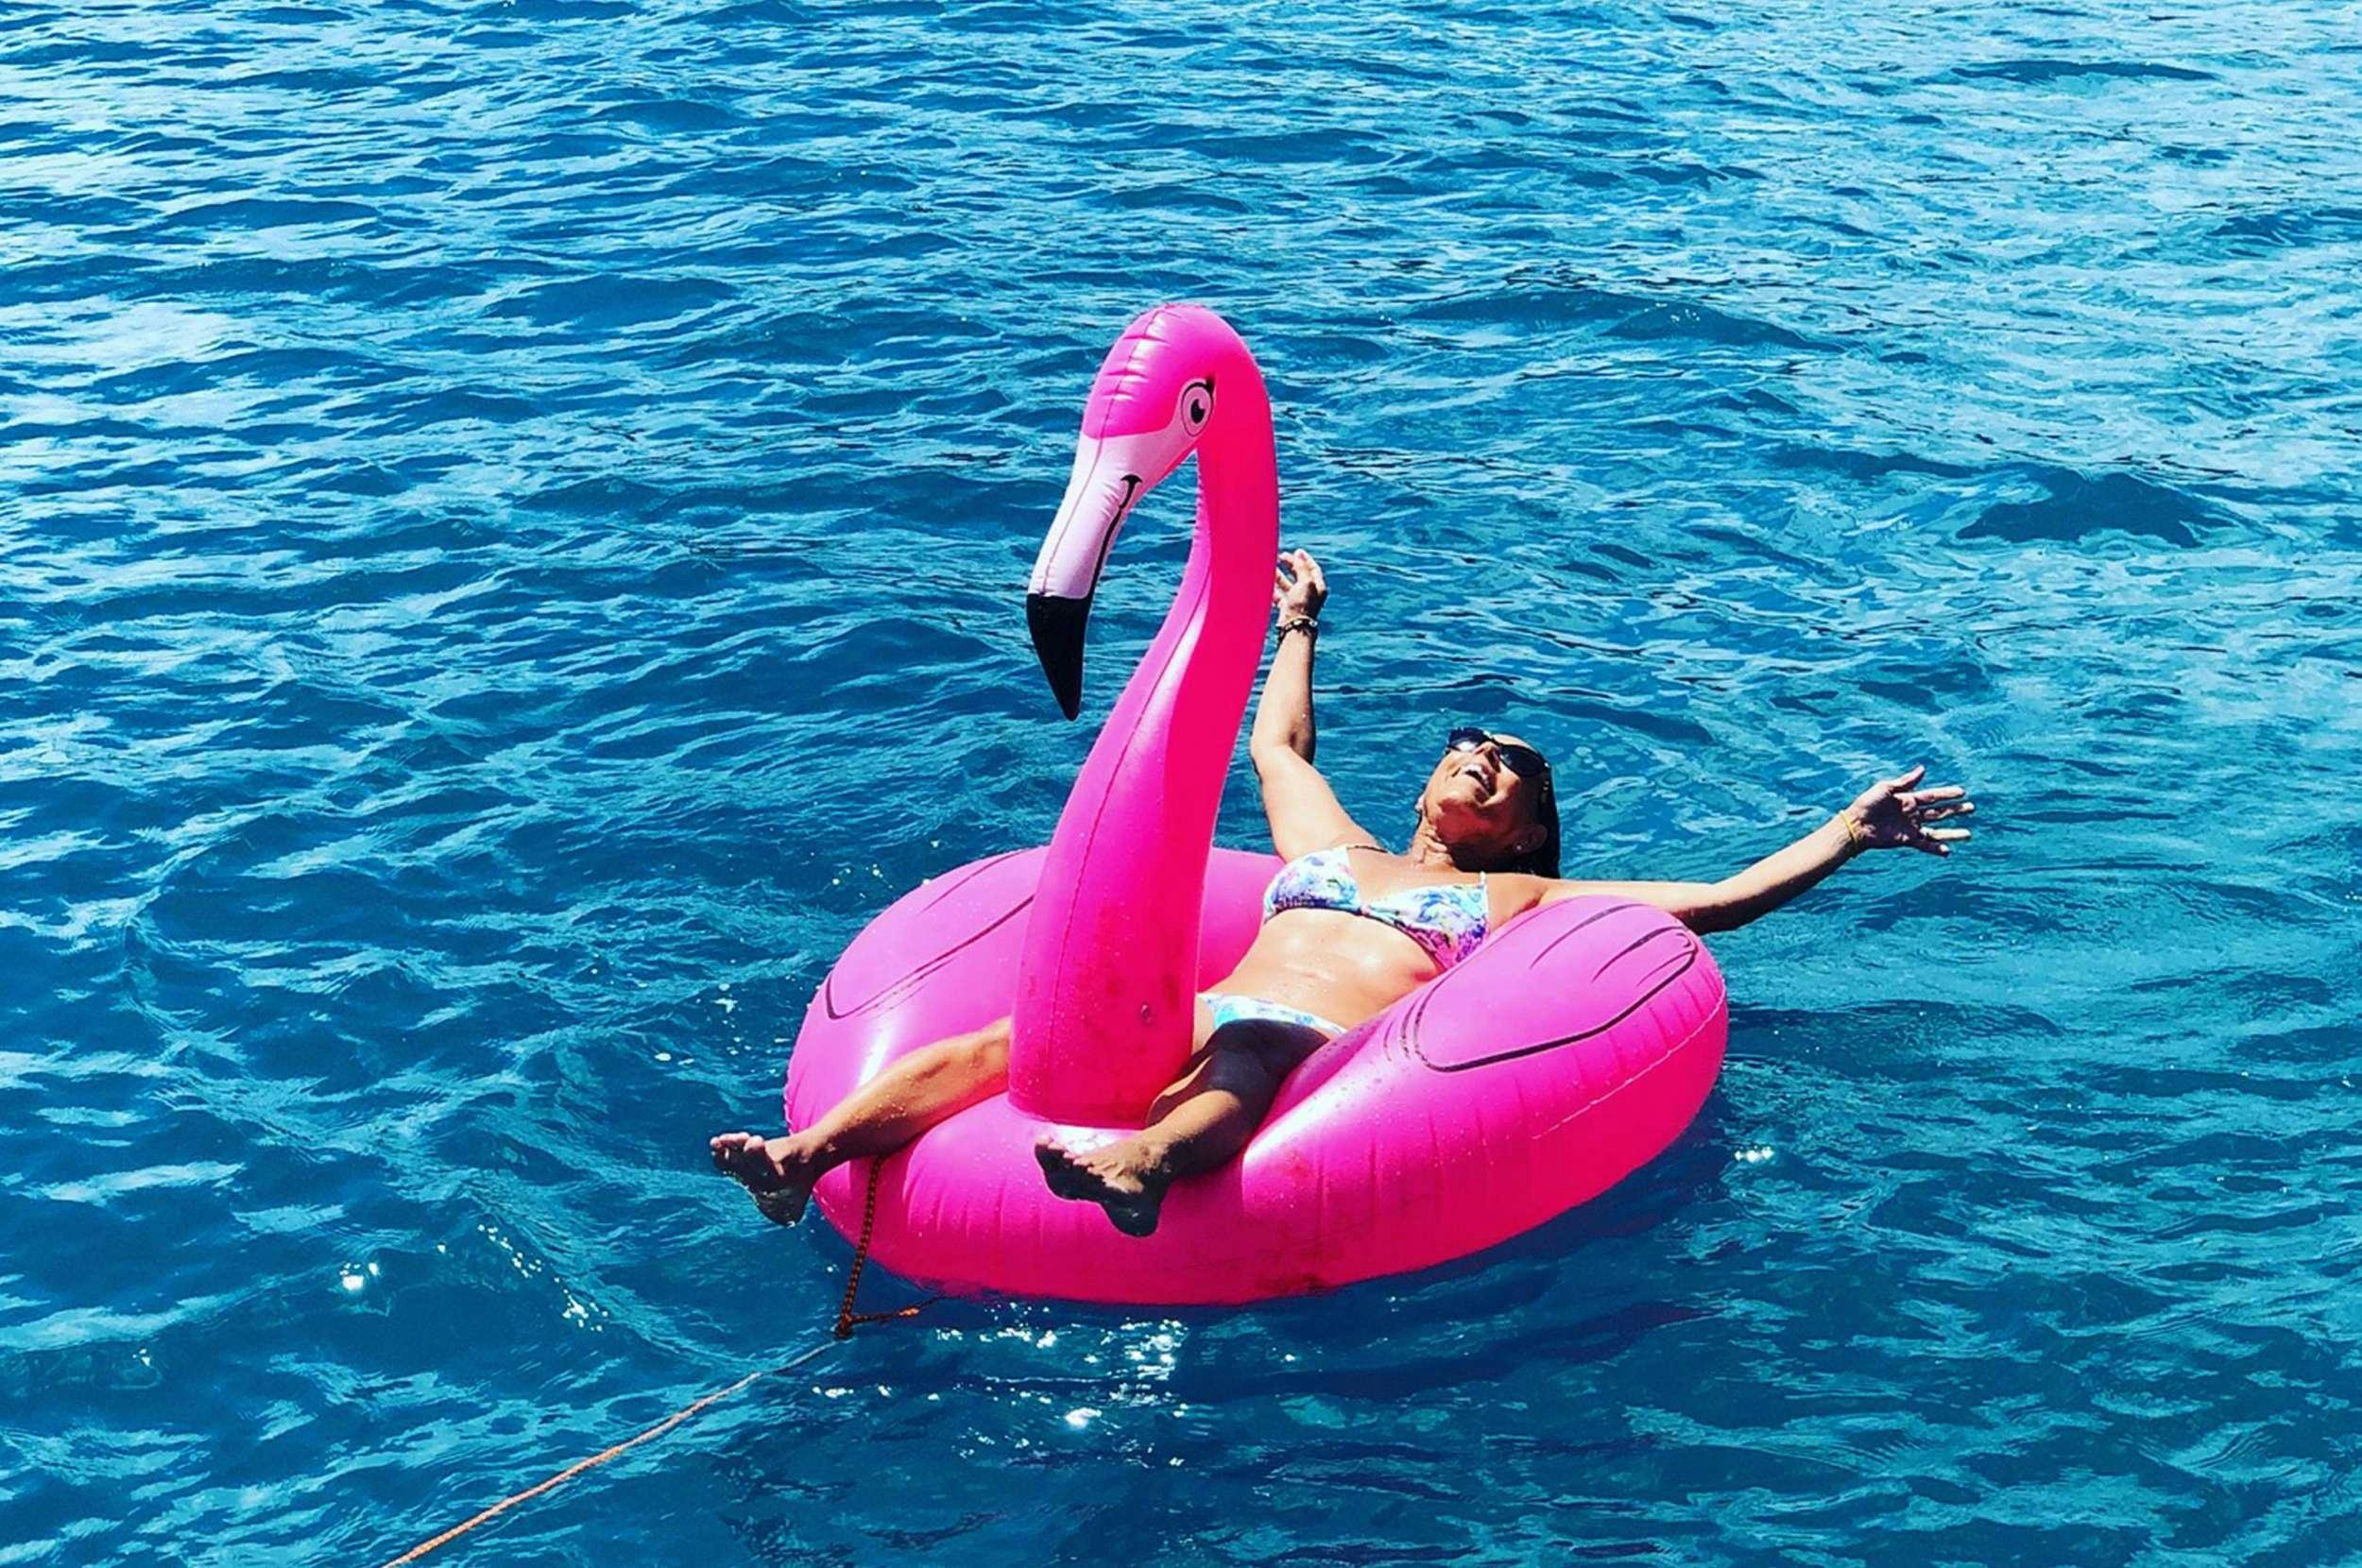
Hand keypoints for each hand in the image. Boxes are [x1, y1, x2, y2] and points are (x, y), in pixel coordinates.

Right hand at [1273, 548, 1325, 622]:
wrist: (1294, 627)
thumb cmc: (1303, 605)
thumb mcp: (1305, 582)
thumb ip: (1301, 567)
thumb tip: (1299, 554)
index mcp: (1318, 587)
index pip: (1313, 569)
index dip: (1305, 559)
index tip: (1296, 551)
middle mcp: (1310, 594)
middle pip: (1300, 575)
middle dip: (1291, 565)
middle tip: (1281, 557)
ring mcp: (1298, 602)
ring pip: (1288, 585)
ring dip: (1280, 576)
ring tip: (1271, 568)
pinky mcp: (1287, 609)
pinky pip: (1280, 596)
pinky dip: (1274, 589)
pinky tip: (1267, 583)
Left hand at [1840, 765, 1974, 855]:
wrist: (1856, 824)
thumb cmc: (1868, 803)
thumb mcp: (1886, 788)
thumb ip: (1906, 781)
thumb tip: (1923, 769)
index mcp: (1908, 799)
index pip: (1933, 796)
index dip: (1947, 794)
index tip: (1963, 792)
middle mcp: (1913, 814)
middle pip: (1939, 812)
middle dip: (1955, 811)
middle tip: (1971, 808)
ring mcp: (1911, 828)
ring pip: (1937, 830)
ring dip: (1952, 833)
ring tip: (1968, 835)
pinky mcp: (1906, 840)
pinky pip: (1924, 845)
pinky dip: (1935, 848)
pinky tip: (1947, 851)